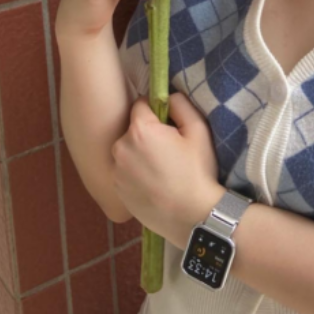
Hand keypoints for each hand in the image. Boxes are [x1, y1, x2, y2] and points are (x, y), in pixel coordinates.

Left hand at [111, 92, 225, 249]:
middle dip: (147, 133)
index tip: (169, 124)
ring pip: (127, 150)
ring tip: (161, 169)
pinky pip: (124, 170)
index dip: (156, 110)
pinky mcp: (116, 190)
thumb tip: (168, 97)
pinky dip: (134, 172)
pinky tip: (153, 183)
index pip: (140, 104)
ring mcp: (116, 171)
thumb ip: (181, 105)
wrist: (192, 216)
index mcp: (140, 130)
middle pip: (132, 129)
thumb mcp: (198, 131)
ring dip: (139, 153)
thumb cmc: (197, 171)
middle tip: (168, 149)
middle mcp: (121, 148)